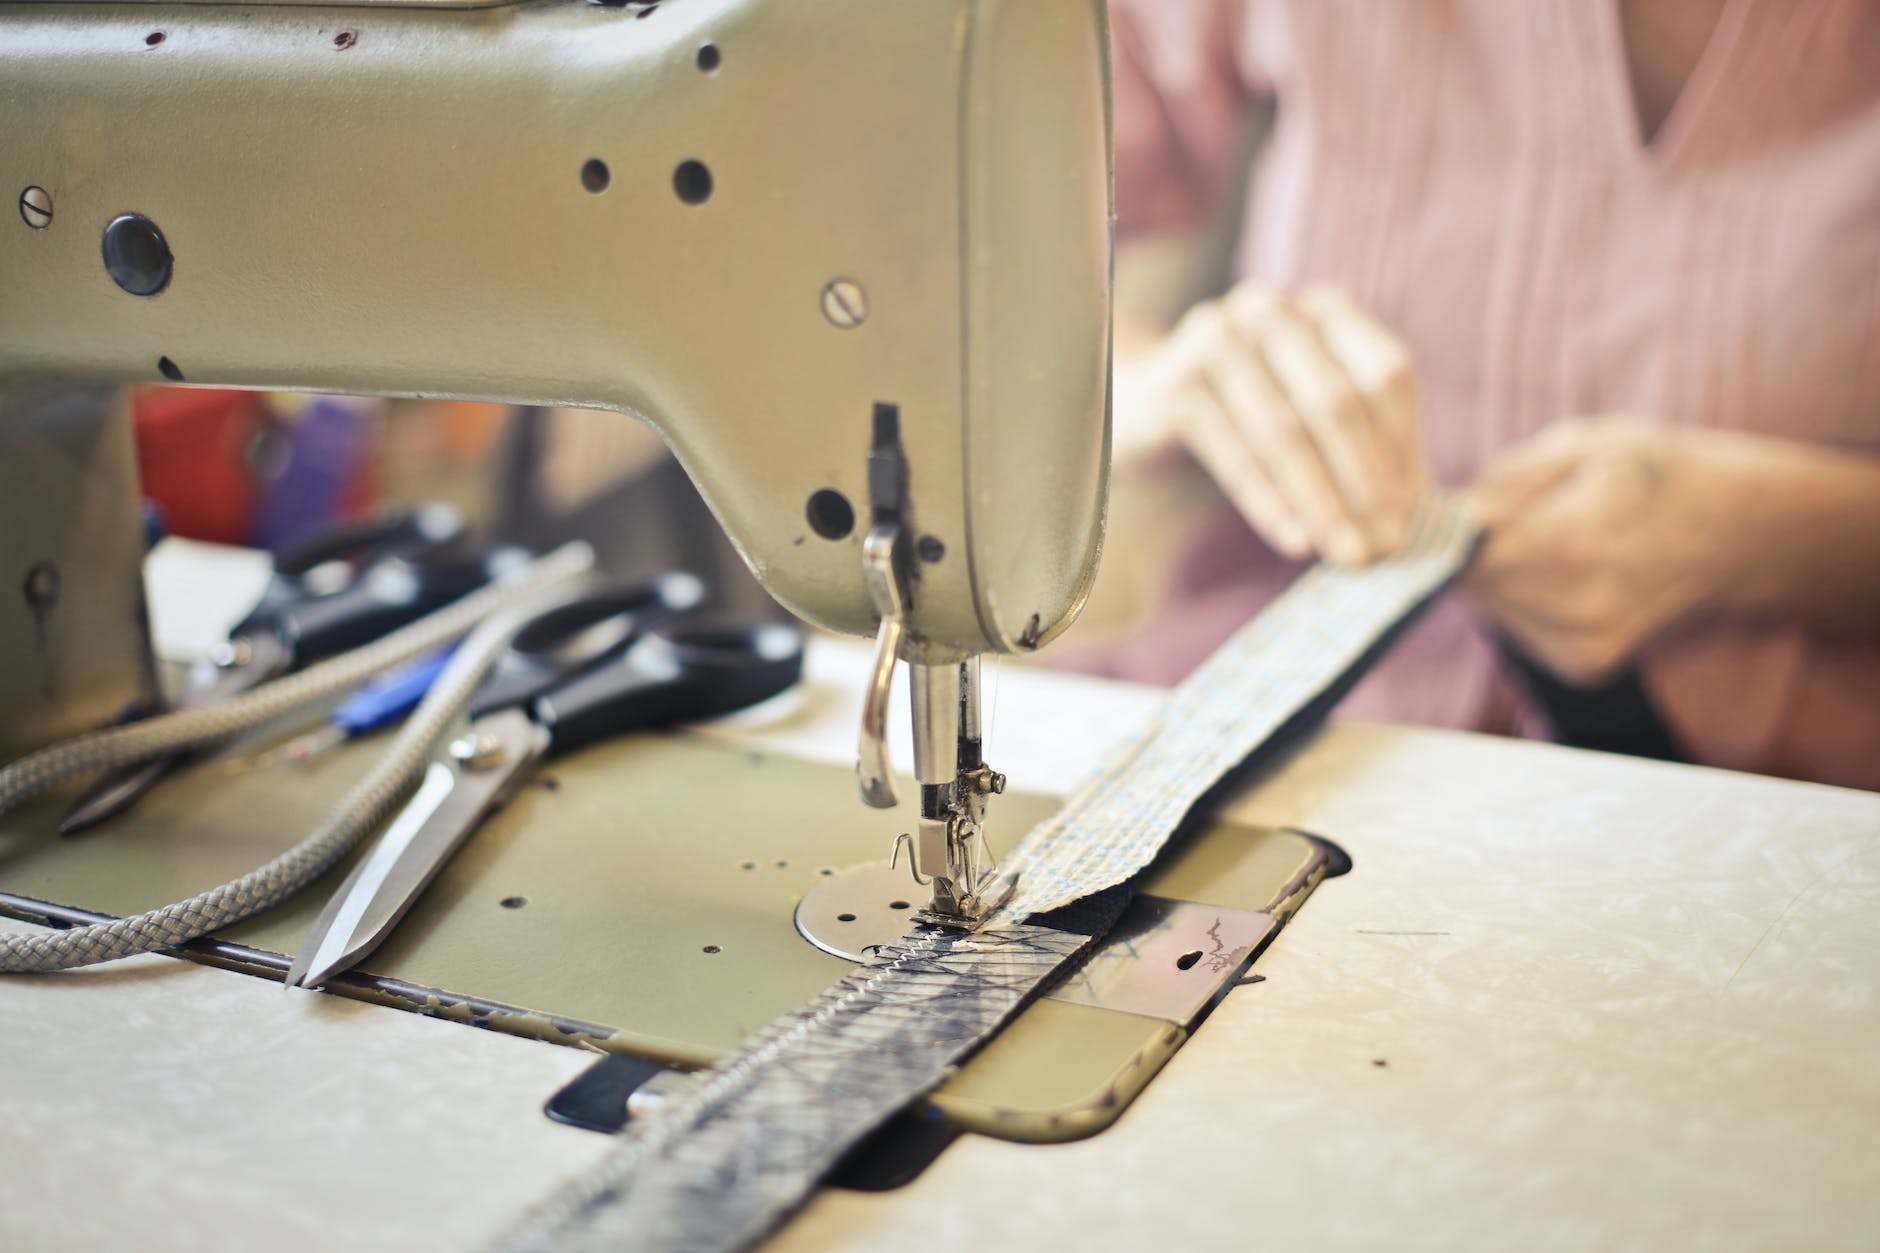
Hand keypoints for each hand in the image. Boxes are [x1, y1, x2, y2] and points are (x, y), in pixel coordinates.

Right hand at [1150, 282, 1429, 565]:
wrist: (1146, 408)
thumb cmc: (1248, 415)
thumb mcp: (1312, 415)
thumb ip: (1368, 448)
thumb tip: (1419, 516)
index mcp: (1323, 308)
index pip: (1385, 374)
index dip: (1403, 447)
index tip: (1411, 512)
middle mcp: (1269, 309)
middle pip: (1334, 402)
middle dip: (1363, 482)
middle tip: (1381, 546)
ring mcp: (1216, 338)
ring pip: (1283, 431)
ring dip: (1319, 501)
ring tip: (1344, 553)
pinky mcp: (1175, 382)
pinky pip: (1233, 453)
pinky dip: (1267, 501)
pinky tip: (1294, 540)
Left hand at [1462, 418, 1751, 683]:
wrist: (1735, 531)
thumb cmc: (1653, 474)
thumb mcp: (1584, 444)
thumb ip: (1508, 482)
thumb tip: (1448, 514)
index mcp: (1572, 542)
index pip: (1463, 552)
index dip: (1444, 528)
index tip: (1445, 506)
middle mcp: (1578, 605)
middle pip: (1471, 584)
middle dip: (1468, 550)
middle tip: (1504, 516)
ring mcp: (1584, 644)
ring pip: (1490, 610)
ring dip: (1496, 577)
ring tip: (1543, 541)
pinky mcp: (1585, 666)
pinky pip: (1519, 631)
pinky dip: (1522, 603)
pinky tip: (1560, 575)